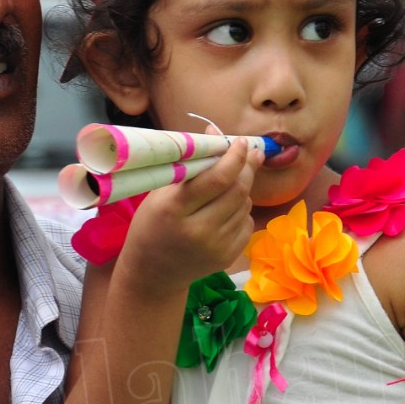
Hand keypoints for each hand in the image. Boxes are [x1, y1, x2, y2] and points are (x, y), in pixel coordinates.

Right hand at [121, 139, 255, 297]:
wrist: (153, 273)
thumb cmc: (152, 224)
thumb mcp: (160, 192)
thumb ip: (190, 162)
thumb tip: (215, 130)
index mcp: (175, 209)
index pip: (216, 179)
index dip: (234, 157)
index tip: (242, 142)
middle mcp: (198, 230)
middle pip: (237, 191)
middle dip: (248, 168)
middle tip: (252, 153)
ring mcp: (215, 247)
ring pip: (244, 205)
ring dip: (243, 189)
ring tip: (229, 185)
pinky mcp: (227, 257)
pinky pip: (246, 223)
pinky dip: (241, 210)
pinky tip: (226, 210)